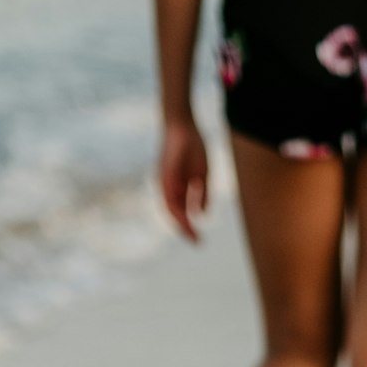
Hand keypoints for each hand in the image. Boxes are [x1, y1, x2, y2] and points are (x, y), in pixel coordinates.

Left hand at [159, 118, 209, 242]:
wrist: (182, 124)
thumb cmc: (193, 146)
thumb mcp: (201, 174)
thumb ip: (202, 193)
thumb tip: (202, 214)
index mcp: (176, 187)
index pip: (181, 212)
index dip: (190, 227)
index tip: (200, 239)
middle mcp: (167, 186)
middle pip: (174, 214)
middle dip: (185, 230)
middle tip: (197, 242)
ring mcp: (164, 180)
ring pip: (170, 208)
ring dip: (180, 223)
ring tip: (191, 234)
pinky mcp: (164, 173)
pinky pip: (169, 196)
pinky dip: (176, 208)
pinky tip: (186, 217)